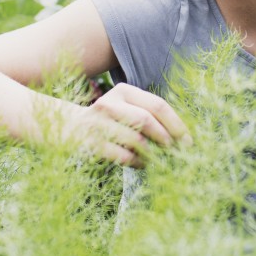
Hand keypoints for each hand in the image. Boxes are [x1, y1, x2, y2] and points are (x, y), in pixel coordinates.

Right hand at [67, 84, 190, 166]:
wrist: (67, 127)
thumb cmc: (107, 120)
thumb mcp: (125, 107)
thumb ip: (147, 114)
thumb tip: (180, 137)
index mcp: (123, 91)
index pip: (157, 105)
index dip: (176, 124)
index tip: (188, 141)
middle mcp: (110, 103)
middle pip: (147, 120)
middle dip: (166, 139)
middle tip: (176, 152)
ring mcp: (98, 123)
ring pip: (136, 140)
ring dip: (153, 154)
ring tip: (160, 160)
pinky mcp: (91, 144)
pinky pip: (124, 156)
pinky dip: (138, 163)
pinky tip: (143, 164)